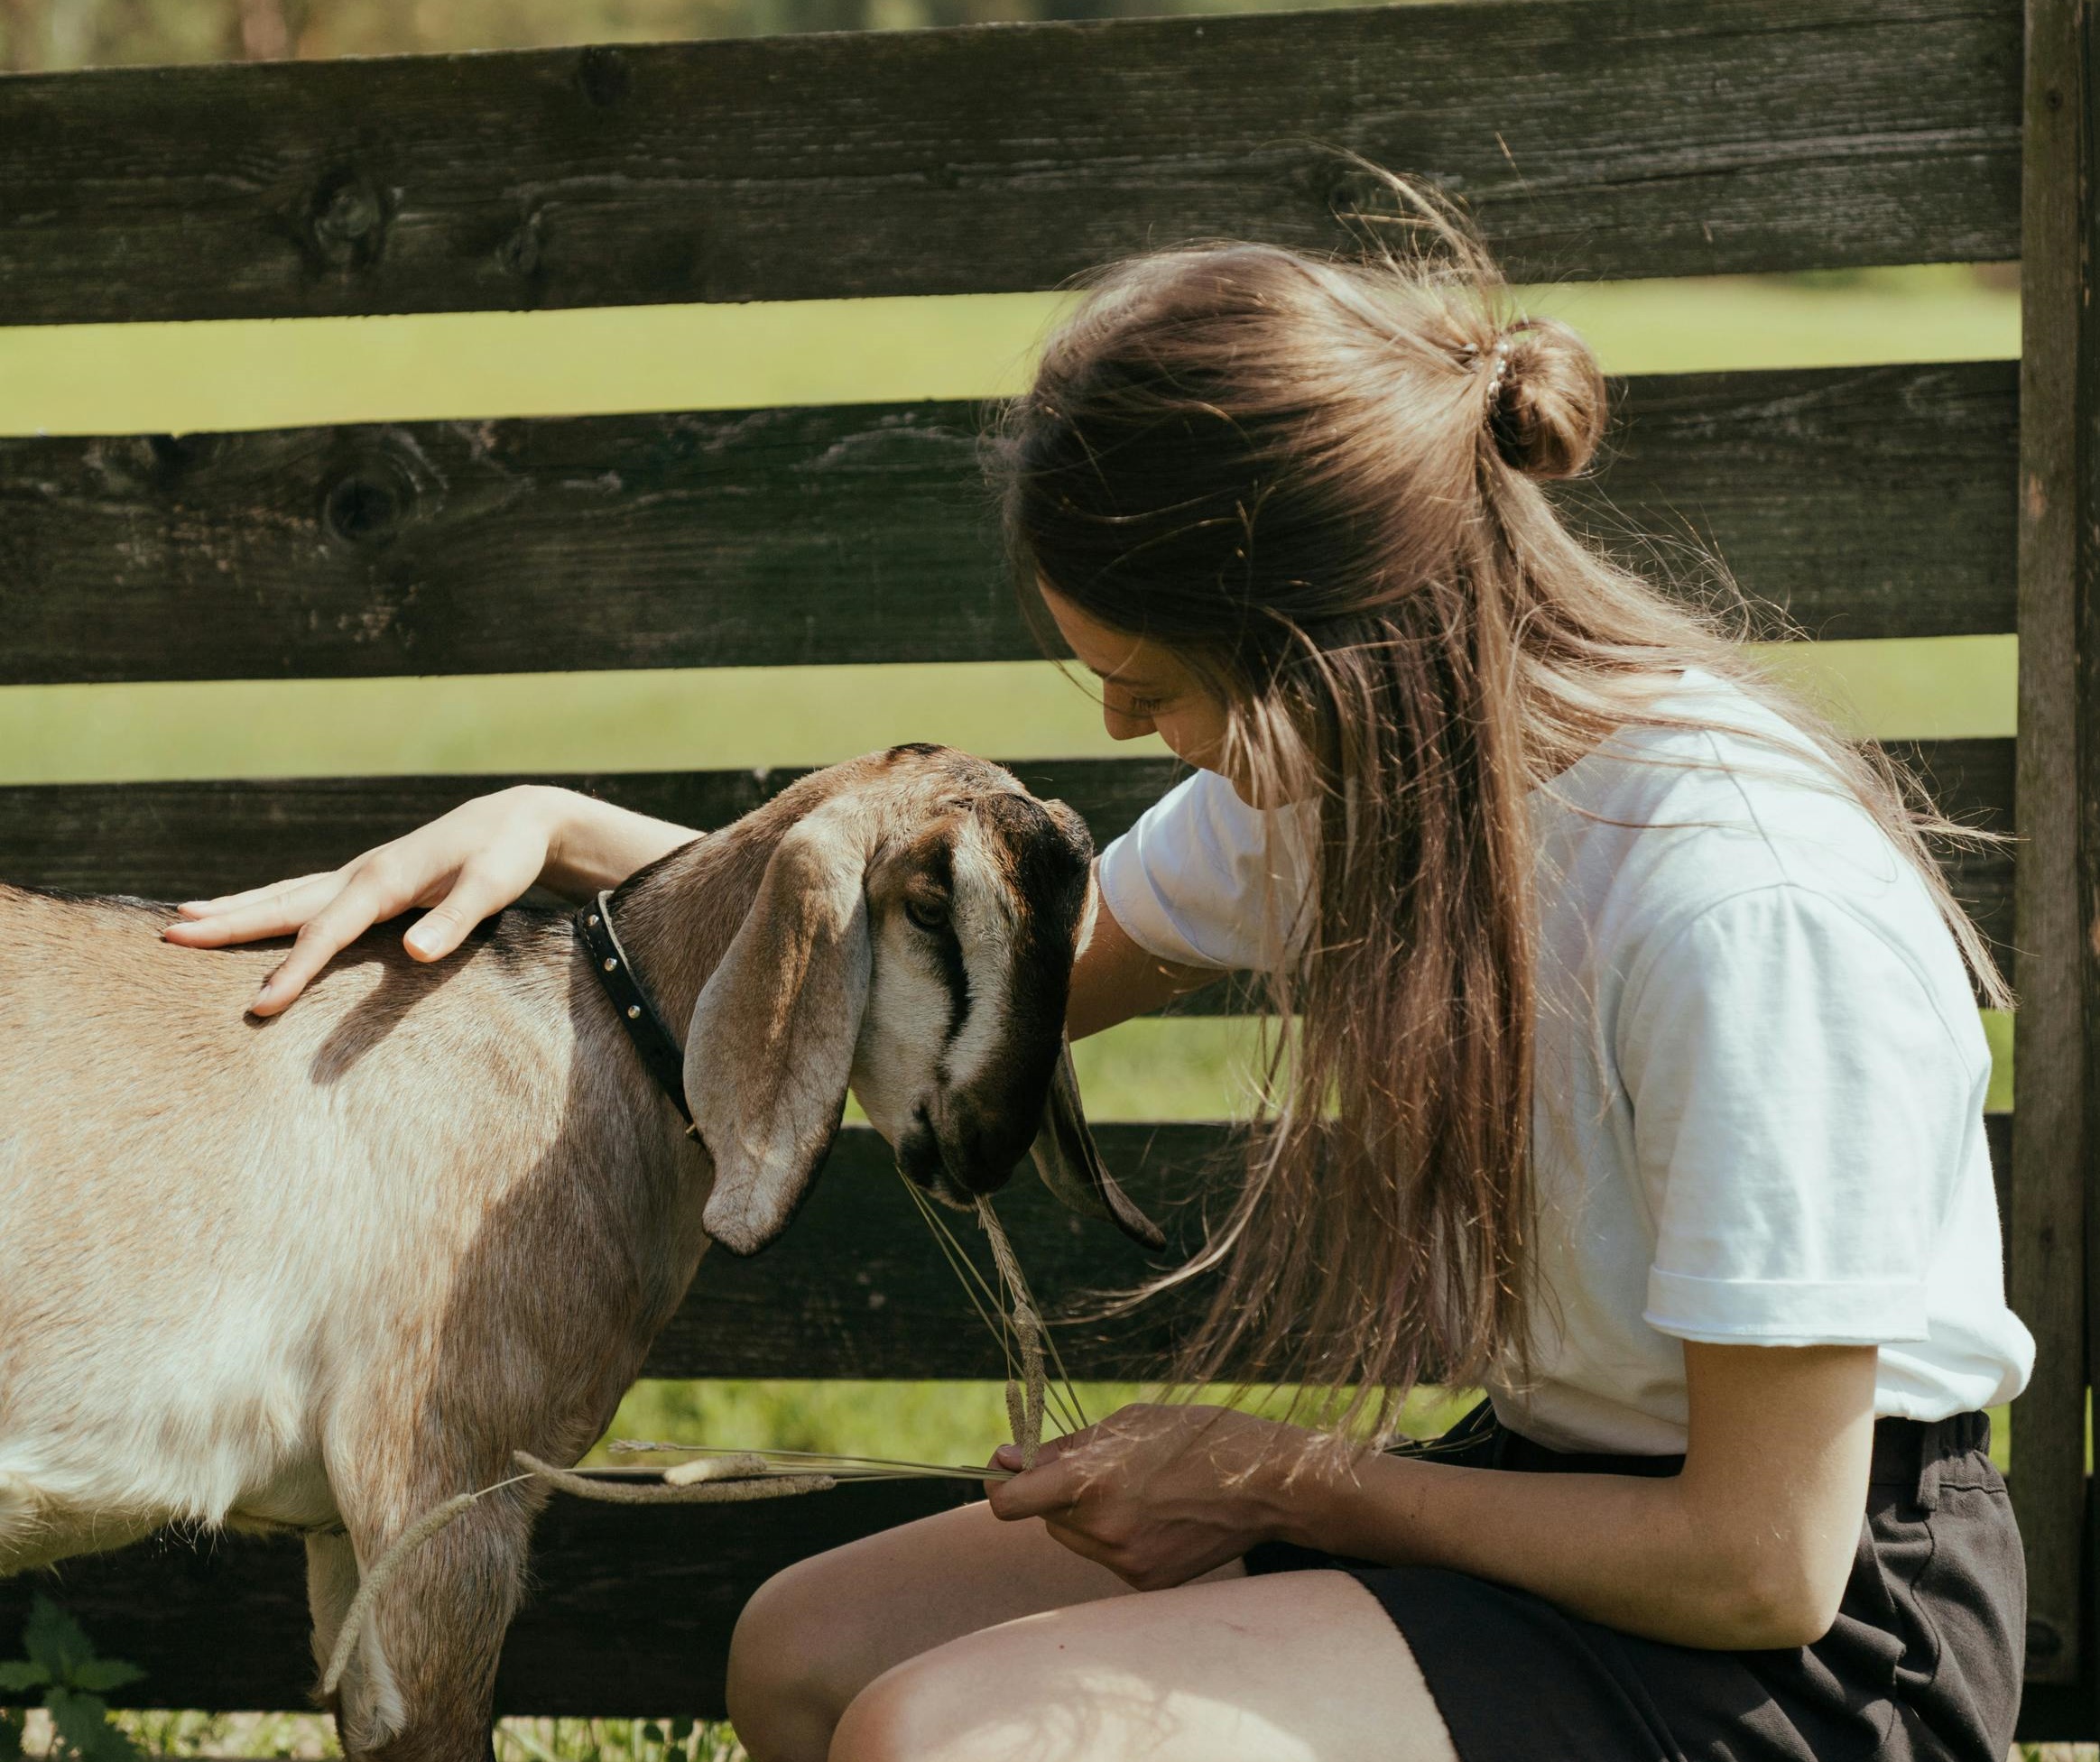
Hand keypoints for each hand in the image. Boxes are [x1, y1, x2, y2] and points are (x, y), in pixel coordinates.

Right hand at [162, 784, 573, 1015]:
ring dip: (235, 909)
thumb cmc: (504, 855)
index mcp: (384, 879)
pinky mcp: (368, 880)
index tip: (261, 1006)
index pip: (328, 931)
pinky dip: (267, 904)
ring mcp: (360, 875)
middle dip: (229, 924)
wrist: (514, 819)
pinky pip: (304, 895)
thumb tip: (415, 953)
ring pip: (285, 894)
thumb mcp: (491, 887)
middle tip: (172, 939)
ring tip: (183, 921)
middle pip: (284, 904)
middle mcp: (362, 874)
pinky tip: (245, 912)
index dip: (295, 969)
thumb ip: (455, 920)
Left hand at [985, 1403, 1334, 1589]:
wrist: (1266, 1485)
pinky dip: (1115, 1535)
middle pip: (1045, 1518)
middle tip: (1096, 1468)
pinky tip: (1155, 1514)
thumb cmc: (1196, 1438)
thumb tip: (1006, 1459)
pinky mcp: (1146, 1582)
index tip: (1004, 1469)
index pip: (1011, 1503)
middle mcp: (1104, 1529)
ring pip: (1074, 1539)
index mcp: (1094, 1482)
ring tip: (1136, 1489)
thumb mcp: (1127, 1423)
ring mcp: (1125, 1562)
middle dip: (1055, 1493)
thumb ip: (1063, 1448)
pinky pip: (1106, 1556)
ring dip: (1085, 1515)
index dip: (999, 1485)